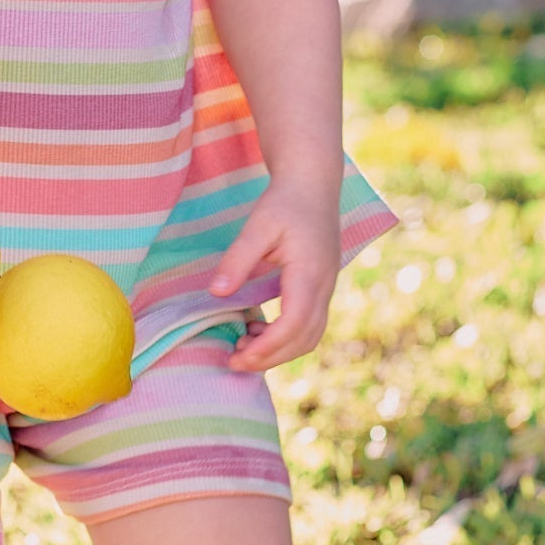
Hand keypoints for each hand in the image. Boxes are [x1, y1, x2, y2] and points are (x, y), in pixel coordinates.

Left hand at [209, 178, 340, 372]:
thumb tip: (217, 293)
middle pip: (305, 338)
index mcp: (310, 273)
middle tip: (234, 360)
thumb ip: (238, 260)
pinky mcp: (322, 288)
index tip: (238, 356)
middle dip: (271, 357)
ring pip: (311, 336)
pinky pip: (310, 325)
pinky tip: (259, 330)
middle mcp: (325, 286)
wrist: (314, 184)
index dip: (268, 346)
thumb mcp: (257, 226)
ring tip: (244, 347)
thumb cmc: (285, 202)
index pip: (294, 323)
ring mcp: (327, 288)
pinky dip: (287, 338)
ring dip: (280, 350)